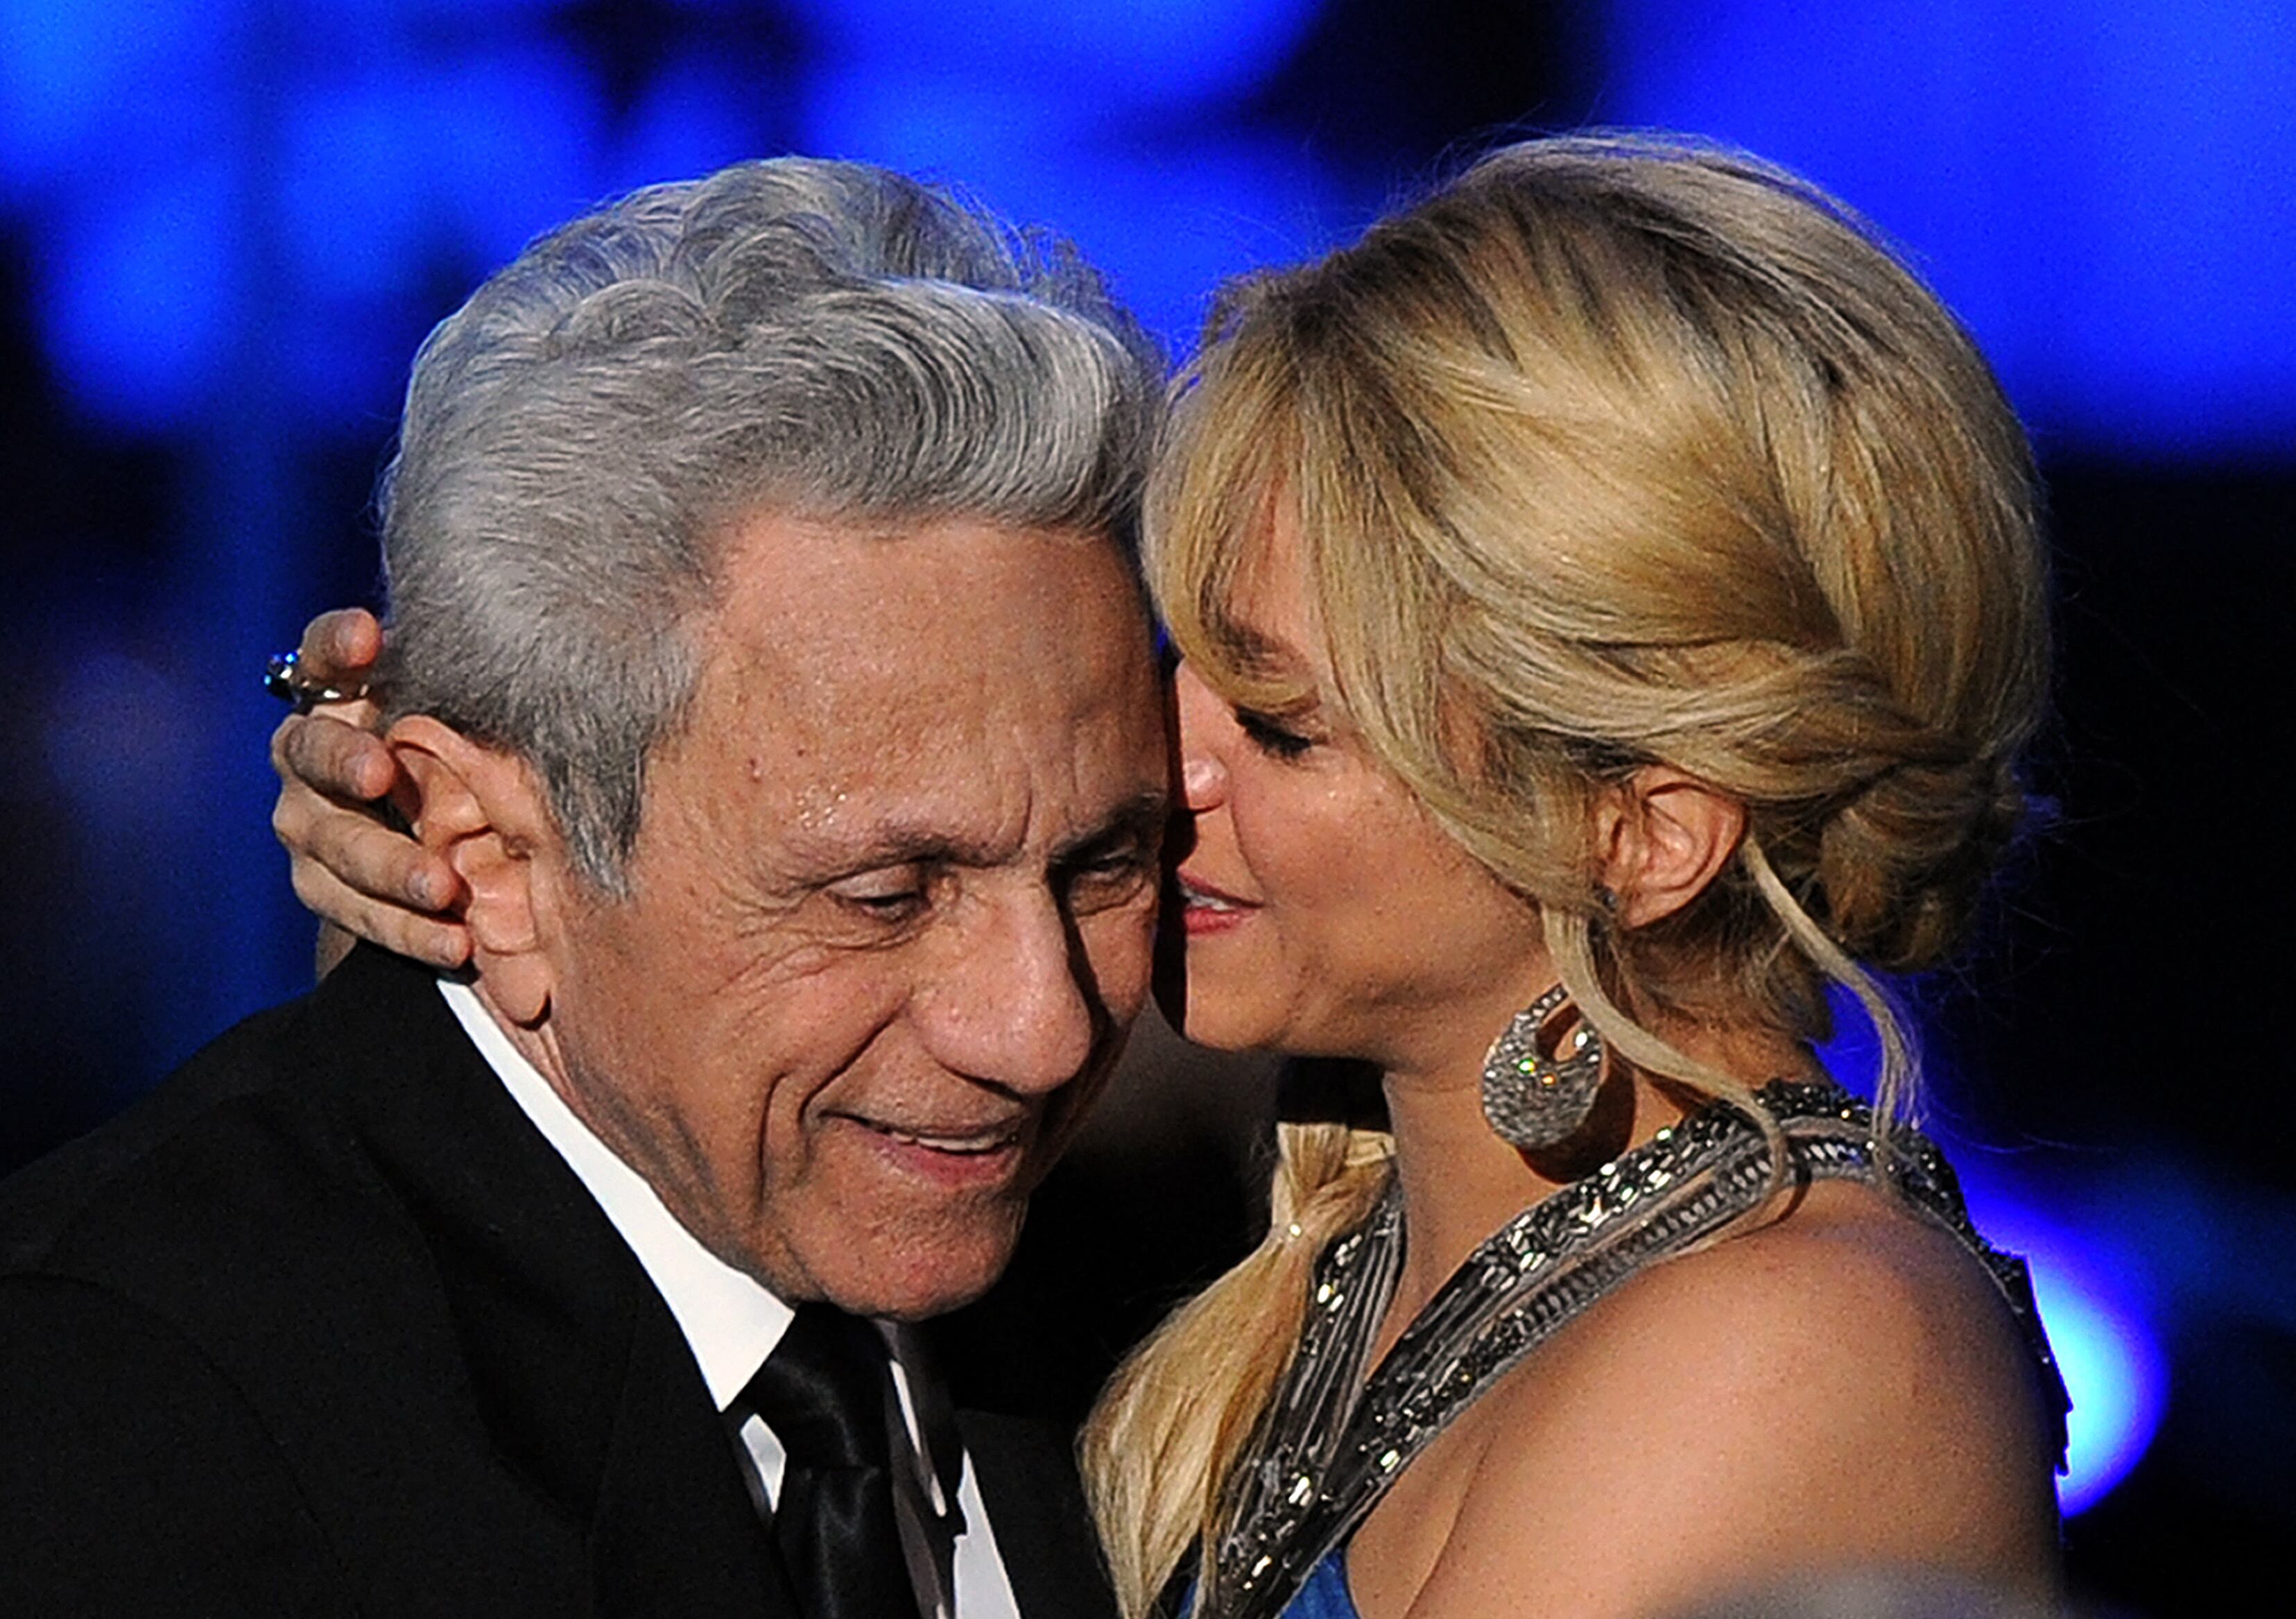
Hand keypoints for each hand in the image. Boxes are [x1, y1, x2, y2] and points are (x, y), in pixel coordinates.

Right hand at [269, 609, 470, 969]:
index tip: (368, 635)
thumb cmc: (470, 746)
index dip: (336, 643)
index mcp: (339, 693)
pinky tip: (455, 942)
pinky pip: (358, 910)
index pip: (321, 655)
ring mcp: (308, 820)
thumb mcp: (473, 716)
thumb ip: (482, 687)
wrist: (445, 834)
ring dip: (390, 866)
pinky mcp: (321, 883)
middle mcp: (310, 751)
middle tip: (380, 772)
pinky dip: (409, 929)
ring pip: (336, 843)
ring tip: (442, 888)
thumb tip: (562, 636)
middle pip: (313, 750)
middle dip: (344, 761)